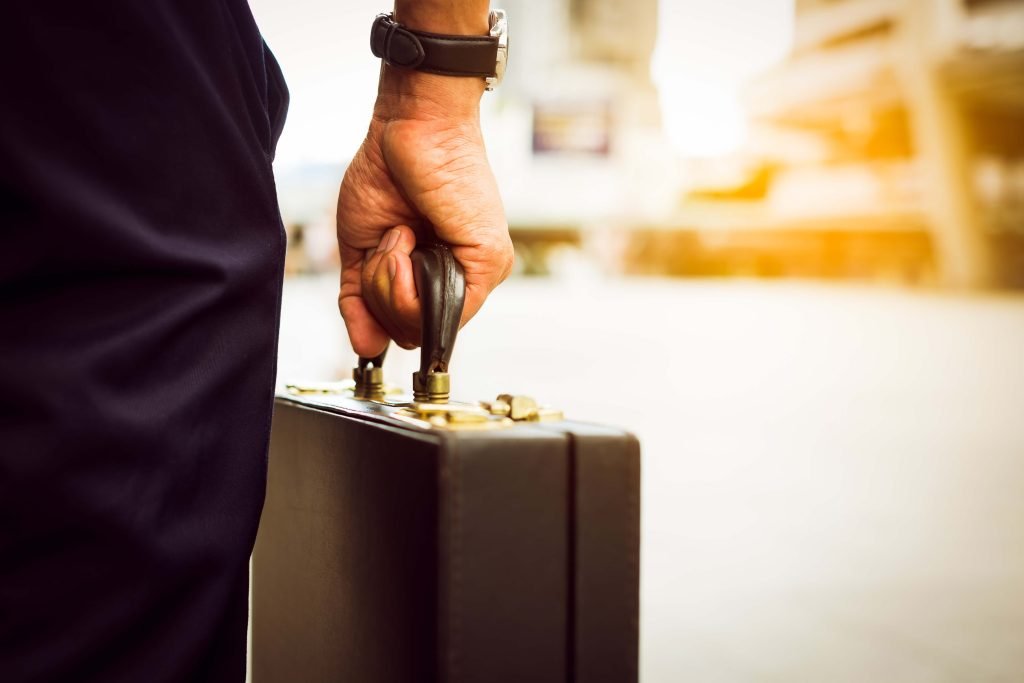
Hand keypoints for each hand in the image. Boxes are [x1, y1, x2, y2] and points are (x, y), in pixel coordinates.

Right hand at [336, 70, 512, 357]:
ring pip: (419, 326)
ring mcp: (477, 276)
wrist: (407, 126)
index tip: (374, 264)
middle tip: (389, 242)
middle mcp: (458, 282)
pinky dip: (404, 278)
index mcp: (432, 278)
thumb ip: (360, 301)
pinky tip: (406, 238)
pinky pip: (436, 310)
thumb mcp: (361, 249)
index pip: (404, 329)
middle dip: (380, 293)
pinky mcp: (487, 263)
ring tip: (400, 233)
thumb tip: (365, 350)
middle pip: (408, 334)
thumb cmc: (387, 175)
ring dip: (389, 281)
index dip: (378, 311)